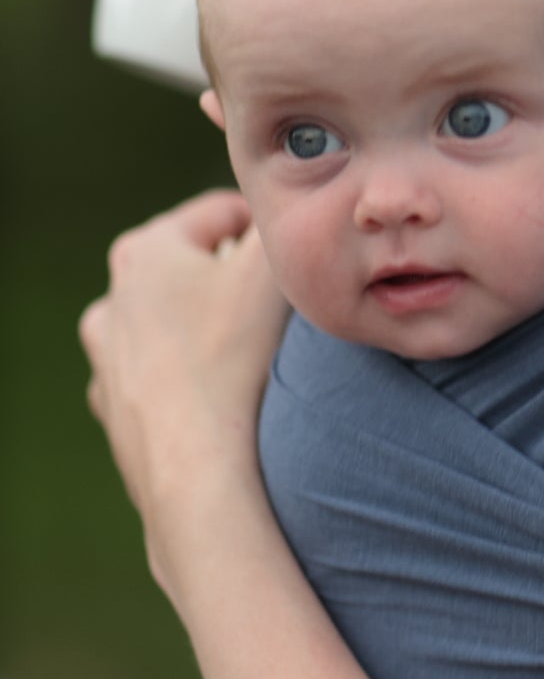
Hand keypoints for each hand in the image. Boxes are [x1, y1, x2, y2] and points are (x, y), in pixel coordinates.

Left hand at [79, 190, 287, 601]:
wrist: (195, 465)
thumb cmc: (232, 355)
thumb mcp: (270, 266)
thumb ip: (280, 223)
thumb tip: (289, 214)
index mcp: (143, 250)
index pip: (223, 213)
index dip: (271, 230)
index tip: (300, 261)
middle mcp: (113, 298)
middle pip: (196, 270)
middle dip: (237, 283)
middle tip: (280, 312)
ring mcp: (107, 358)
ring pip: (176, 324)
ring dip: (211, 330)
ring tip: (252, 357)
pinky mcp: (115, 408)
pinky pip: (164, 377)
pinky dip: (192, 379)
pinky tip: (224, 397)